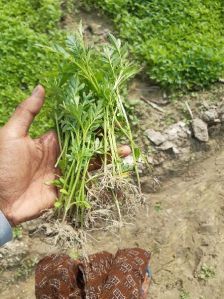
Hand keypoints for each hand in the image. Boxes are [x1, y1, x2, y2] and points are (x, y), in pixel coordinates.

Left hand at [0, 85, 130, 225]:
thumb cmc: (2, 165)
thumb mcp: (12, 134)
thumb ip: (27, 112)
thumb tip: (41, 87)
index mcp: (49, 140)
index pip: (74, 127)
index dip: (88, 120)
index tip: (105, 112)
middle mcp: (60, 154)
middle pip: (86, 143)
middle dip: (104, 138)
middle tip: (121, 130)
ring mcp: (65, 170)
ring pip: (90, 160)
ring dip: (107, 154)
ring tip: (125, 149)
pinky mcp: (68, 186)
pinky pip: (86, 177)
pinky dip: (101, 172)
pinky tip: (114, 167)